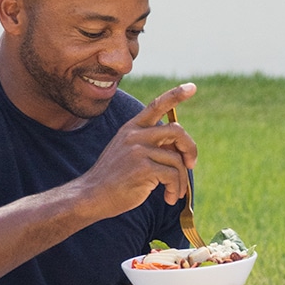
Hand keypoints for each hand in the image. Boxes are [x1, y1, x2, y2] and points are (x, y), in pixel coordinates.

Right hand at [76, 83, 199, 219]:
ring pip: (176, 159)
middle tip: (191, 164)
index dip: (176, 95)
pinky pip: (172, 175)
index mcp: (132, 128)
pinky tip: (169, 197)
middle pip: (176, 131)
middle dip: (190, 148)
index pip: (156, 105)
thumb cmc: (114, 178)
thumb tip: (179, 149)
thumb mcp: (128, 152)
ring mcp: (138, 150)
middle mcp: (135, 135)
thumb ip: (150, 144)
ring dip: (181, 180)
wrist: (92, 195)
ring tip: (174, 192)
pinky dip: (175, 188)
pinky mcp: (143, 168)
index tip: (192, 87)